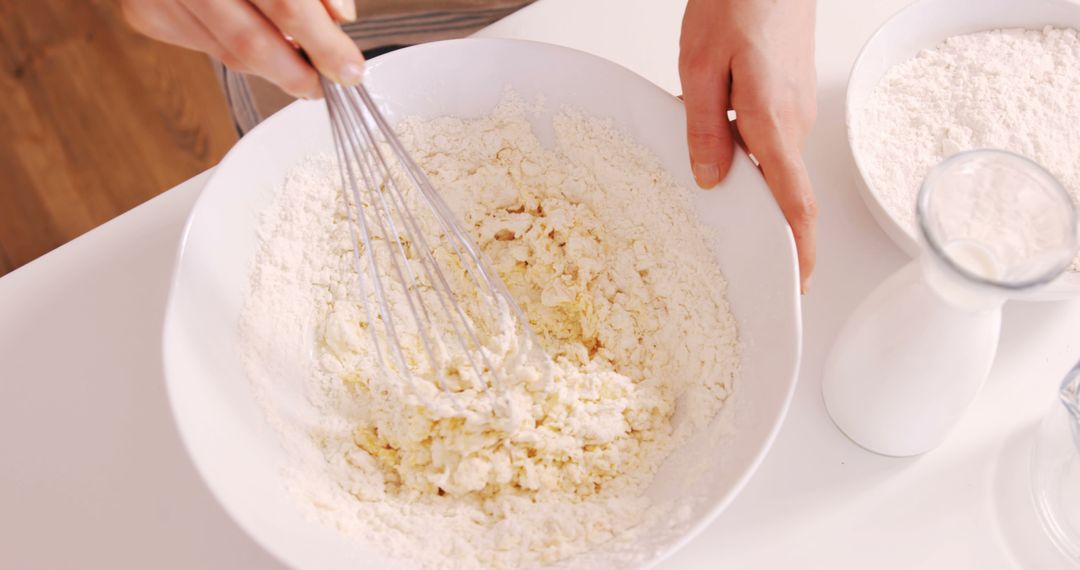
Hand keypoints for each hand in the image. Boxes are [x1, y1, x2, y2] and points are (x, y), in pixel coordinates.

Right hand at [122, 0, 364, 98]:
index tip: (350, 69)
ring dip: (272, 68)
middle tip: (324, 85)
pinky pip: (205, 47)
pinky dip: (237, 49)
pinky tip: (253, 34)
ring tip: (298, 64)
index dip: (324, 44)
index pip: (287, 5)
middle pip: (253, 43)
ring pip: (229, 54)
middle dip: (297, 74)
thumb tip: (340, 18)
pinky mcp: (144, 14)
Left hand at [679, 0, 818, 290]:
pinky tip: (710, 141)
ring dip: (745, 183)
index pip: (795, 201)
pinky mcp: (787, 97)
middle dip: (765, 227)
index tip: (798, 282)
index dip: (799, 248)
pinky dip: (744, 153)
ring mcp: (795, 109)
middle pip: (783, 191)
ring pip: (771, 164)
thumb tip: (711, 180)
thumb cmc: (739, 1)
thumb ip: (704, 127)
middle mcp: (793, 122)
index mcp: (773, 121)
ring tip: (709, 193)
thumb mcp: (701, 66)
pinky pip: (768, 140)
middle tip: (740, 256)